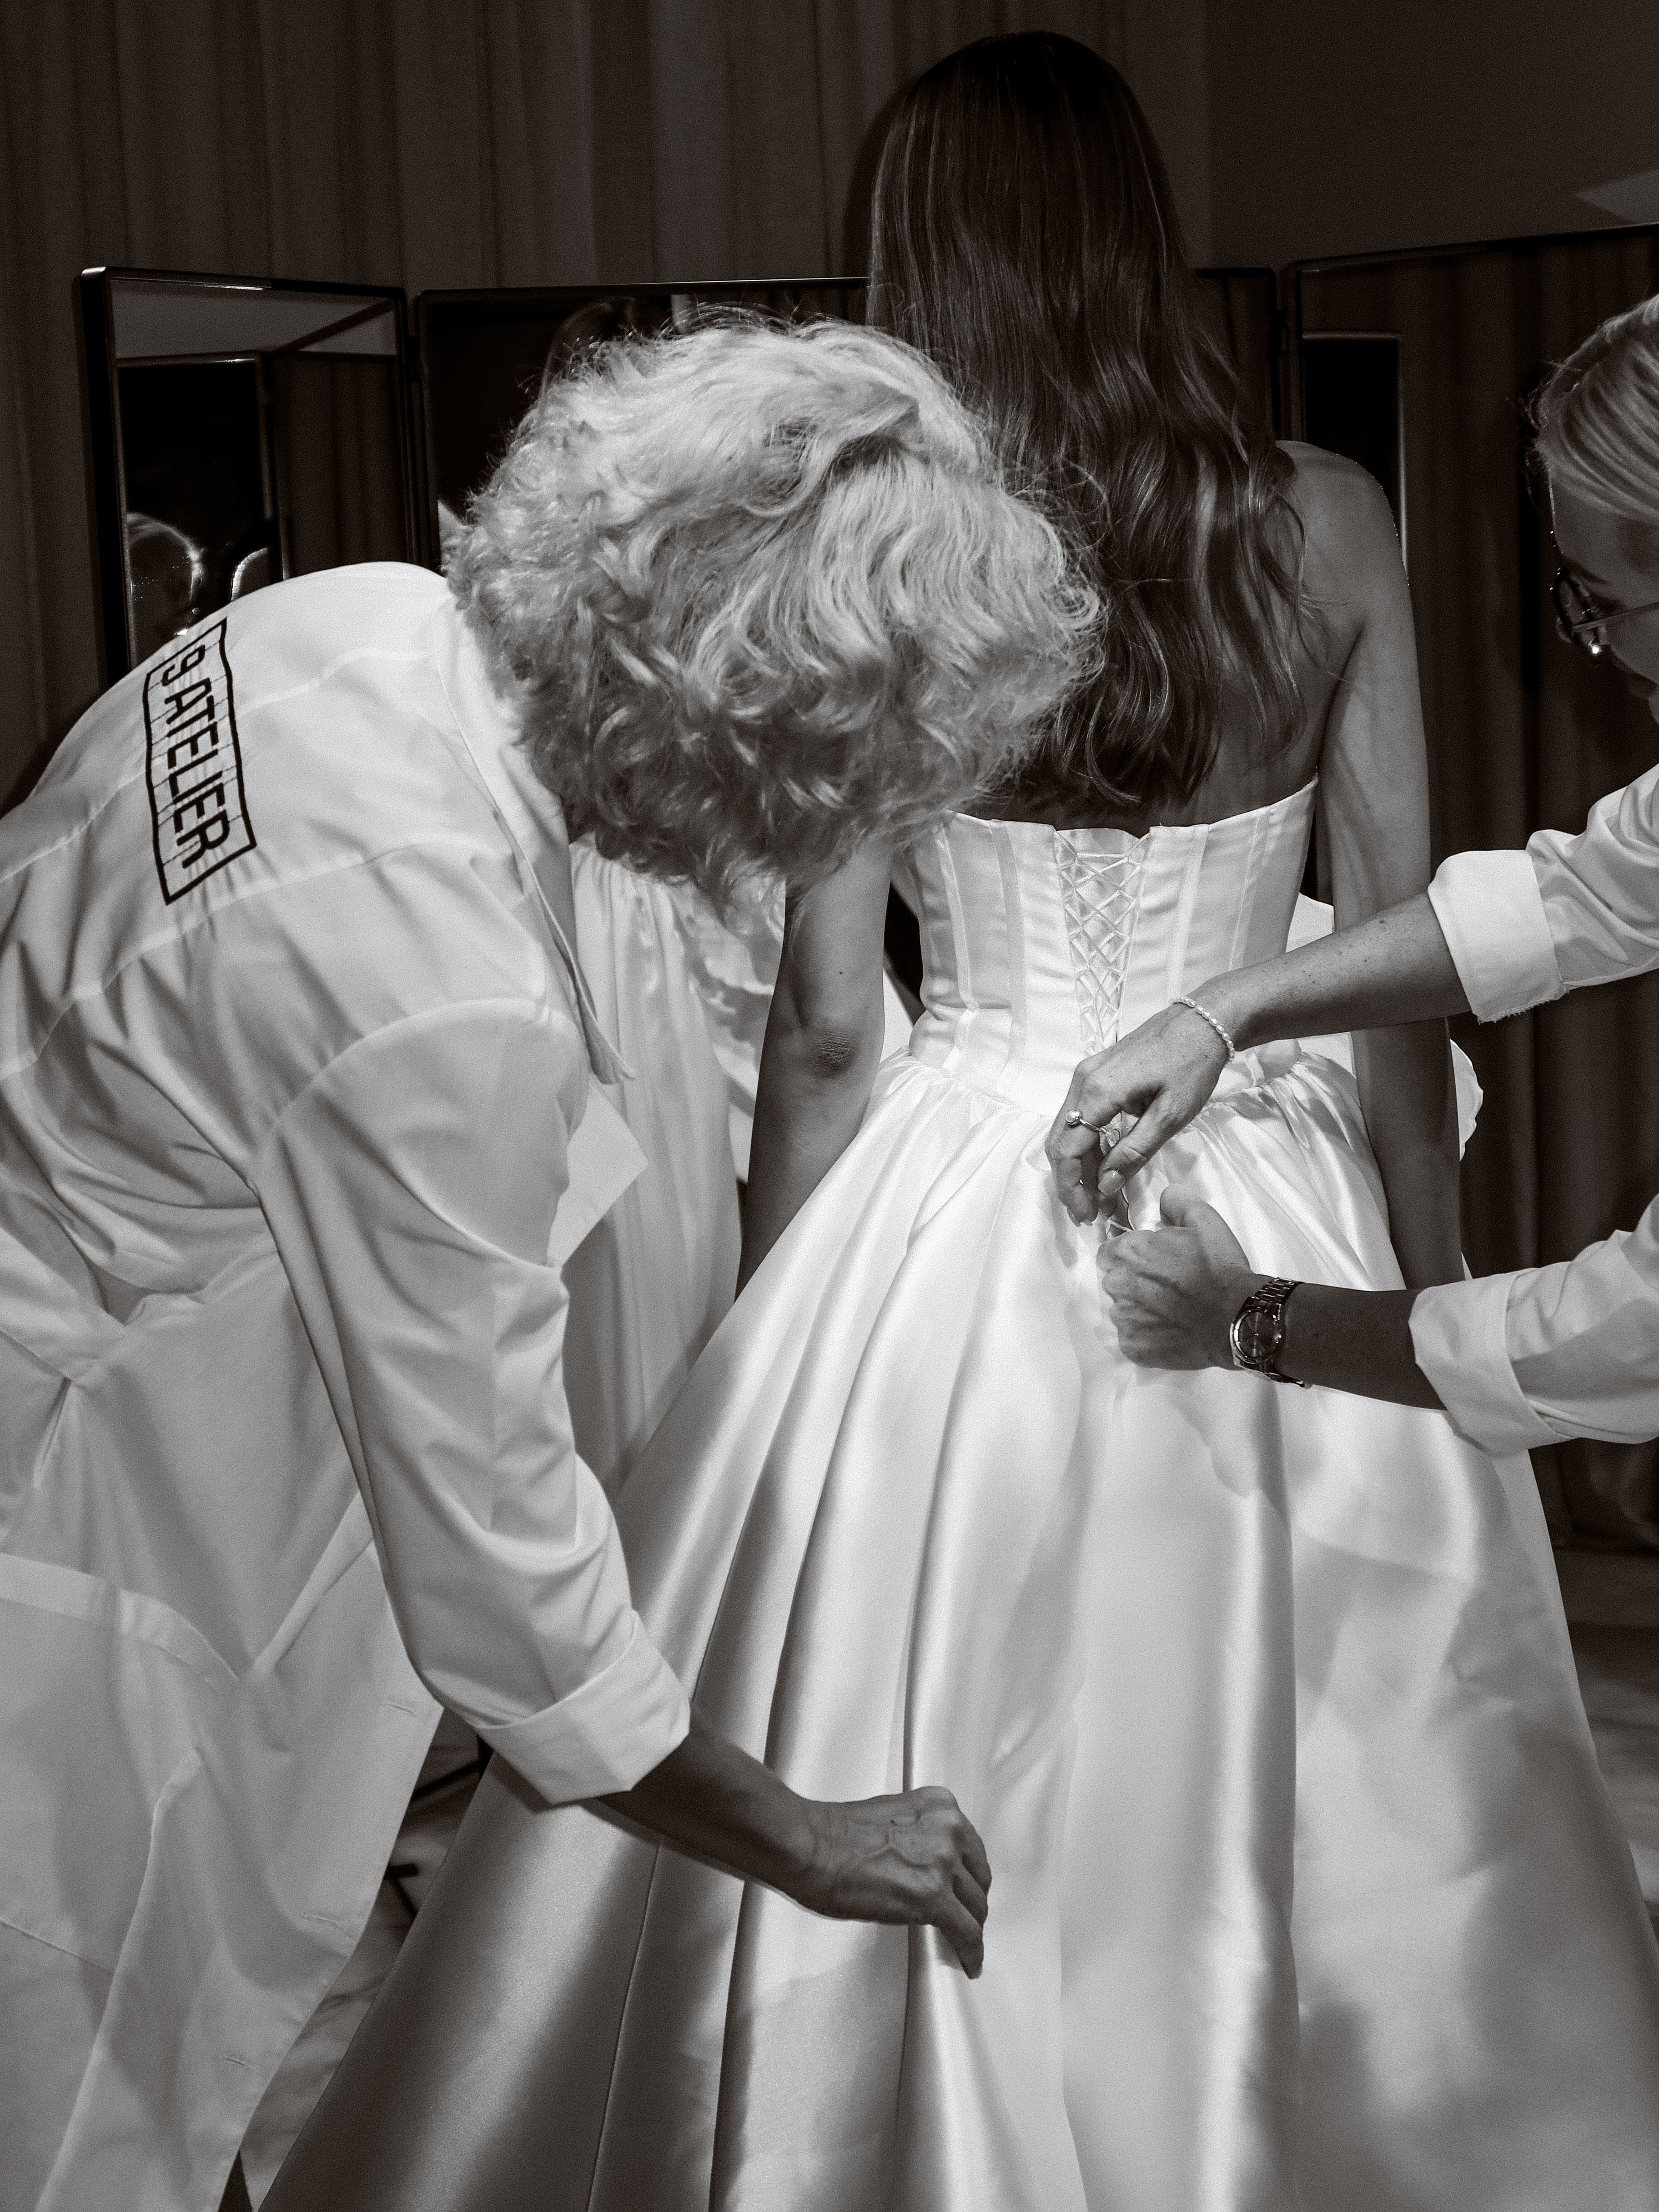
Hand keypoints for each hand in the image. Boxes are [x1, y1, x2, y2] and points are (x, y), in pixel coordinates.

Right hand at [791, 1785, 992, 1977]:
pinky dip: (971, 1951)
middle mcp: (948, 1829)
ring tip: (964, 1943)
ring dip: (970, 1927)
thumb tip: (923, 1866)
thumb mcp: (891, 1820)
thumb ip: (919, 1836)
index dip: (968, 1875)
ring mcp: (942, 1862)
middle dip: (972, 1901)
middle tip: (964, 1918)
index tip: (965, 1890)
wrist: (810, 1847)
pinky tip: (970, 1963)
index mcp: (938, 1806)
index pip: (970, 1848)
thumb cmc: (833, 1834)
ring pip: (975, 1907)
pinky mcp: (933, 1896)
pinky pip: (966, 1932)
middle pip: (978, 1877)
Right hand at [1048, 1005, 1230, 1223]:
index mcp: (1098, 1092)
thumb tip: (1105, 1185)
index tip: (1086, 1214)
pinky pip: (1078, 1114)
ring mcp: (1087, 1073)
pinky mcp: (1096, 1072)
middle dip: (1069, 1180)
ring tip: (1096, 1194)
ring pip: (1066, 1128)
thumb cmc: (1193, 1065)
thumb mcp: (1171, 1115)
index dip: (1072, 1187)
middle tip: (1087, 1212)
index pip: (1068, 1149)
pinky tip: (1102, 1163)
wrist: (1204, 1020)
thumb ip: (1135, 1150)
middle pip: (1059, 1140)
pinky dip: (1085, 1143)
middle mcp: (1083, 1081)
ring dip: (1076, 1164)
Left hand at [1097, 1185, 1256, 1369]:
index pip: (1110, 1252)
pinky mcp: (1133, 1347)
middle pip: (1115, 1281)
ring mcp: (1124, 1320)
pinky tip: (1170, 1329)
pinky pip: (1132, 1338)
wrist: (1236, 1318)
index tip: (1153, 1262)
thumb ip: (1176, 1201)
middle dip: (1134, 1281)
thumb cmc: (1219, 1268)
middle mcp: (1117, 1285)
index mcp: (1128, 1252)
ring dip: (1140, 1309)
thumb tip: (1162, 1196)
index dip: (1131, 1256)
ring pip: (1122, 1310)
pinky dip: (1147, 1335)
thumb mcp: (1204, 1220)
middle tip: (1167, 1286)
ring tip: (1172, 1309)